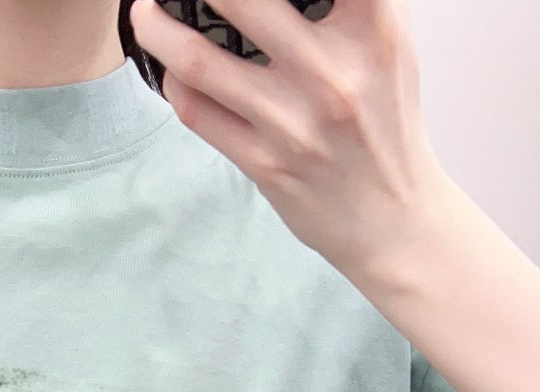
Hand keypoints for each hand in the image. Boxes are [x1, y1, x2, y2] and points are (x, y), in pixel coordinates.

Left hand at [128, 0, 451, 289]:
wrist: (393, 221)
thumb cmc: (385, 123)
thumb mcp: (389, 45)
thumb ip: (353, 1)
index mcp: (372, 31)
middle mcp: (332, 73)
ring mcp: (293, 123)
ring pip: (197, 58)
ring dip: (156, 27)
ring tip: (146, 10)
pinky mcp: (265, 164)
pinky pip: (197, 111)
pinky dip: (173, 82)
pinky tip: (171, 67)